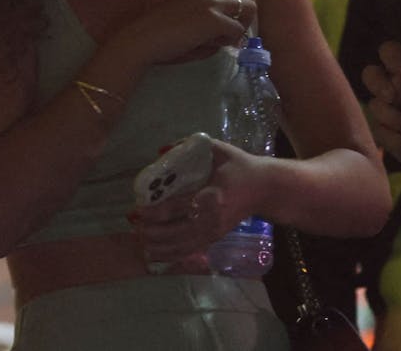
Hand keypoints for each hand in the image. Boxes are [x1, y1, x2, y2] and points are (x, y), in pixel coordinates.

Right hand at [108, 0, 256, 67]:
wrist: (143, 38)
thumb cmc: (157, 32)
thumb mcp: (184, 17)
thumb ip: (204, 19)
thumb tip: (223, 33)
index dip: (234, 12)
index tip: (227, 28)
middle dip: (246, 16)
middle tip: (233, 34)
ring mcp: (213, 4)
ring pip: (248, 9)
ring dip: (241, 26)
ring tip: (225, 40)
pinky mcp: (215, 20)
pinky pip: (237, 30)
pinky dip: (231, 40)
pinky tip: (216, 46)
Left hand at [134, 141, 256, 268]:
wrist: (265, 189)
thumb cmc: (240, 167)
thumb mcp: (218, 150)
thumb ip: (189, 145)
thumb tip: (160, 150)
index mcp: (214, 194)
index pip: (183, 206)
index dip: (159, 211)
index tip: (140, 209)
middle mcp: (214, 218)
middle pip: (179, 231)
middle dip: (154, 231)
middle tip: (134, 224)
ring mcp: (215, 231)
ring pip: (184, 245)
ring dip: (160, 245)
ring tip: (140, 240)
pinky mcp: (216, 239)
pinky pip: (191, 251)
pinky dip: (171, 255)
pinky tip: (155, 254)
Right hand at [360, 41, 400, 175]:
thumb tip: (397, 80)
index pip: (389, 51)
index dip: (392, 58)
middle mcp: (393, 85)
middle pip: (370, 74)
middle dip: (378, 84)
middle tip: (391, 96)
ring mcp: (385, 109)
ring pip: (375, 106)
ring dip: (395, 117)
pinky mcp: (384, 132)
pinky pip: (381, 132)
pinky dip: (398, 138)